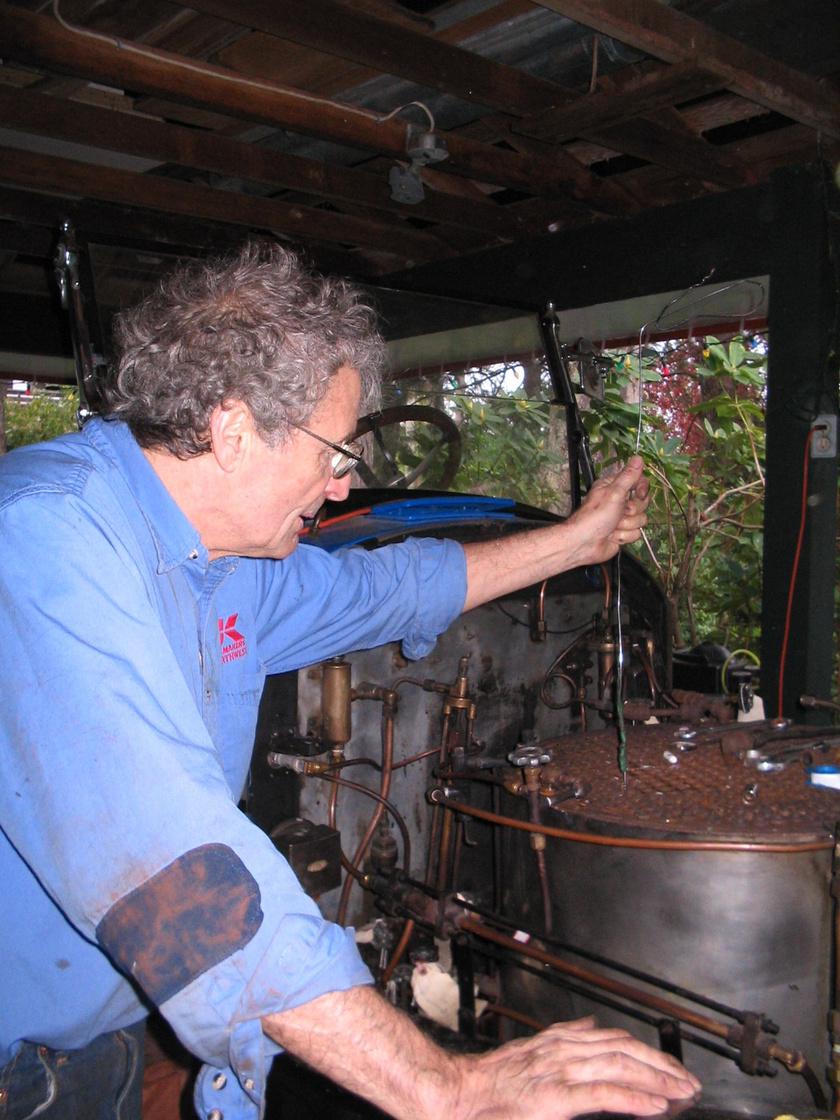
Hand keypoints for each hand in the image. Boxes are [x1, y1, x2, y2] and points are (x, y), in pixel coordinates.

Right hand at [456, 1016, 700, 1119]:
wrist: (457, 1095)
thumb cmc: (489, 1083)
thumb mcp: (528, 1049)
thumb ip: (561, 1038)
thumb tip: (588, 1025)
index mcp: (559, 1041)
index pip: (615, 1039)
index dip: (648, 1052)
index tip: (672, 1067)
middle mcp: (563, 1050)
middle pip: (625, 1049)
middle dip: (662, 1065)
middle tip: (689, 1082)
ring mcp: (559, 1072)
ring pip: (620, 1067)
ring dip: (657, 1080)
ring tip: (682, 1093)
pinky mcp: (555, 1097)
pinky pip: (603, 1093)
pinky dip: (633, 1098)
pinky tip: (655, 1106)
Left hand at [566, 457, 649, 565]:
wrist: (585, 543)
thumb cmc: (595, 517)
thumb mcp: (614, 492)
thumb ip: (628, 476)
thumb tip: (638, 458)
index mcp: (614, 487)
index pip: (639, 483)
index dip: (642, 490)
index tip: (639, 493)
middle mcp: (619, 501)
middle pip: (643, 503)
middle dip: (632, 510)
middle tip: (619, 512)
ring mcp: (622, 518)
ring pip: (641, 519)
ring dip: (627, 524)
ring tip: (613, 526)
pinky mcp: (623, 532)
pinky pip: (636, 533)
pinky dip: (624, 536)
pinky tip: (612, 536)